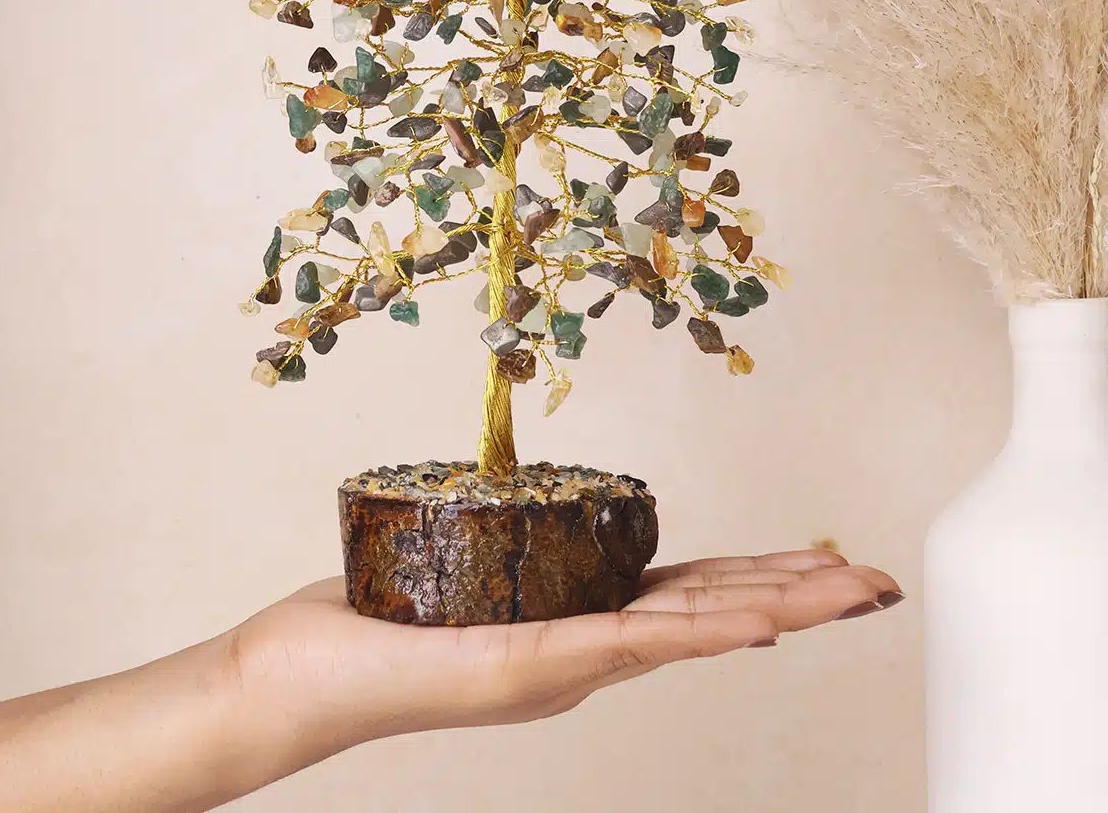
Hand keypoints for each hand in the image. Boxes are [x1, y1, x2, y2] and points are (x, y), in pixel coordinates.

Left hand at [225, 549, 900, 786]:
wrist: (299, 678)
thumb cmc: (376, 620)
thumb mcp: (469, 563)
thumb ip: (517, 542)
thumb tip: (544, 498)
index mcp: (574, 623)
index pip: (684, 595)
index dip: (758, 577)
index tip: (821, 558)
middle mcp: (581, 653)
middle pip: (706, 612)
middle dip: (796, 595)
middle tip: (875, 581)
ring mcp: (561, 666)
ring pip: (686, 629)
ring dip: (774, 608)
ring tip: (848, 592)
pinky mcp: (526, 666)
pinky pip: (626, 642)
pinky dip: (700, 631)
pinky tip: (756, 622)